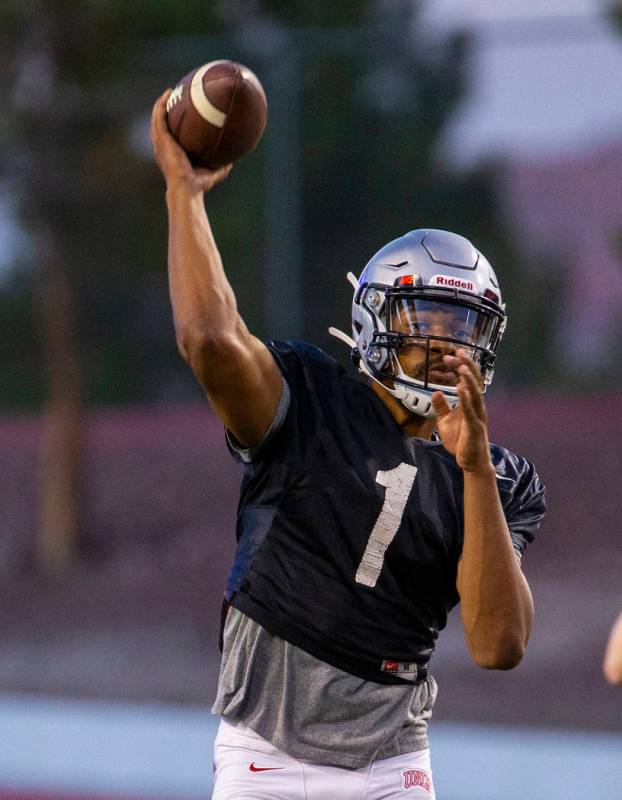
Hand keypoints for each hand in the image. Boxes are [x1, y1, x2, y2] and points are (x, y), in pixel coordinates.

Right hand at [150, 90, 232, 193]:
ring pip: (156, 119)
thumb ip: (221, 167)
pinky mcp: (161, 141)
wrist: (187, 188)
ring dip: (160, 105)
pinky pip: (158, 119)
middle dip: (164, 110)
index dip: (172, 124)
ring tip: (168, 92)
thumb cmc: (197, 186)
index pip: (169, 136)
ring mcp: (160, 144)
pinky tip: (166, 96)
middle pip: (160, 125)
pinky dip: (161, 107)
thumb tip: (232, 161)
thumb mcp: (212, 173)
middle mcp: (163, 148)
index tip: (179, 112)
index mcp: (172, 154)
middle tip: (173, 97)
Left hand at [431, 349, 493, 473]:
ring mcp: (477, 416)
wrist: (471, 462)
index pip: (467, 380)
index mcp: (470, 403)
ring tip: (461, 366)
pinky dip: (466, 398)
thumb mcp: (445, 421)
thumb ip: (441, 406)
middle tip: (457, 352)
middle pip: (474, 381)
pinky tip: (461, 388)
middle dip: (466, 366)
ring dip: (468, 379)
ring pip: (475, 393)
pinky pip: (471, 410)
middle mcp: (477, 406)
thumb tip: (436, 392)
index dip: (460, 367)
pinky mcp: (475, 427)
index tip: (450, 355)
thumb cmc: (461, 441)